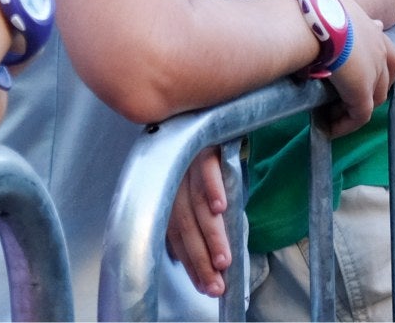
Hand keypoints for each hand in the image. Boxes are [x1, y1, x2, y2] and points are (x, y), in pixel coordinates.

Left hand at [166, 149, 230, 298]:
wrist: (204, 109)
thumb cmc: (201, 149)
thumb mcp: (192, 181)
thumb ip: (193, 212)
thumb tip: (191, 250)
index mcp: (170, 192)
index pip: (176, 235)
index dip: (190, 262)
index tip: (205, 286)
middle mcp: (174, 180)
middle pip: (185, 226)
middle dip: (201, 259)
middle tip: (216, 285)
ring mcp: (187, 162)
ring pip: (197, 205)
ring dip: (211, 234)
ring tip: (224, 261)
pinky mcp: (203, 143)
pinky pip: (206, 169)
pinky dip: (213, 189)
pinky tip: (221, 208)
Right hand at [317, 7, 394, 138]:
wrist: (314, 23)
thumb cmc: (313, 13)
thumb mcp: (328, 7)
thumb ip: (334, 15)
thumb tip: (323, 13)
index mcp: (369, 28)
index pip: (384, 49)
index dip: (377, 64)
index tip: (363, 72)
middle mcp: (378, 48)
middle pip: (385, 76)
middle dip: (370, 89)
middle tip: (347, 100)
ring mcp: (374, 71)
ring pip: (373, 98)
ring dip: (354, 108)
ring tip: (332, 115)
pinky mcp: (362, 92)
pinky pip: (360, 116)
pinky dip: (346, 124)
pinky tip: (329, 128)